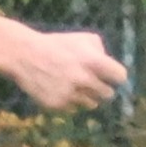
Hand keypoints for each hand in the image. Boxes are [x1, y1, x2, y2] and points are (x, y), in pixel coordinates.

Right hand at [7, 29, 127, 110]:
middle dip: (102, 88)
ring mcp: (71, 94)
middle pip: (108, 94)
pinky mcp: (58, 105)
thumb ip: (101, 51)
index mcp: (93, 62)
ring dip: (87, 96)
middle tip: (92, 81)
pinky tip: (60, 89)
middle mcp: (84, 80)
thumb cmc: (57, 45)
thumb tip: (111, 66)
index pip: (120, 77)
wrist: (25, 55)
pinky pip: (74, 108)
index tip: (112, 77)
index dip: (116, 77)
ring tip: (74, 84)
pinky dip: (71, 101)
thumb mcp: (82, 38)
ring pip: (92, 104)